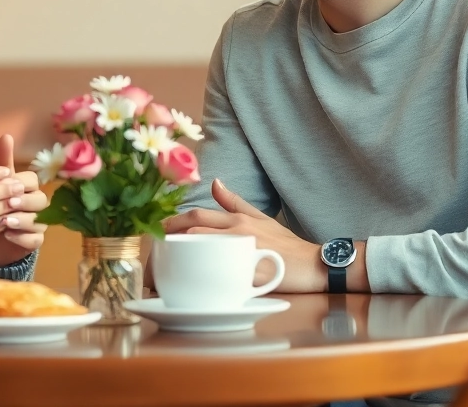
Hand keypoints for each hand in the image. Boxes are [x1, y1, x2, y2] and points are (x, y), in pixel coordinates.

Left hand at [0, 134, 47, 266]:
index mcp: (27, 186)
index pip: (31, 180)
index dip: (19, 181)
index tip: (6, 182)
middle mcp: (36, 203)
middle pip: (40, 199)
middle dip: (24, 201)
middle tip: (9, 203)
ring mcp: (38, 223)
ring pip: (39, 220)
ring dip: (22, 220)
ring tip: (4, 221)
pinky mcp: (34, 241)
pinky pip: (35, 239)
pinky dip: (22, 237)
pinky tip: (8, 235)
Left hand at [163, 178, 328, 292]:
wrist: (315, 264)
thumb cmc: (287, 244)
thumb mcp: (260, 217)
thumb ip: (235, 202)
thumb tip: (214, 182)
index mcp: (237, 219)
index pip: (197, 214)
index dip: (172, 221)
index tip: (155, 229)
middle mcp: (238, 231)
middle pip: (195, 227)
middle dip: (169, 236)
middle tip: (152, 249)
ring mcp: (245, 251)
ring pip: (204, 245)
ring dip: (181, 254)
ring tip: (162, 267)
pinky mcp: (253, 273)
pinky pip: (224, 274)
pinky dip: (205, 278)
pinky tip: (190, 284)